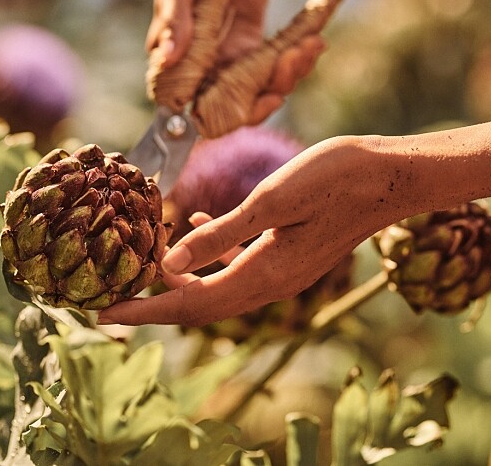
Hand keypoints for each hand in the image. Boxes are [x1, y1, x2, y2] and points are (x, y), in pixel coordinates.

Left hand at [99, 115, 490, 326]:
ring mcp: (287, 269)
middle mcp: (274, 280)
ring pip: (219, 287)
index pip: (192, 304)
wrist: (391, 176)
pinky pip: (239, 267)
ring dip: (180, 283)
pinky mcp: (294, 252)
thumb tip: (168, 266)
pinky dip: (209, 257)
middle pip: (202, 306)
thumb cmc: (336, 178)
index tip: (98, 314)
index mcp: (265, 272)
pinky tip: (195, 224)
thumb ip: (220, 233)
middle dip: (154, 304)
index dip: (145, 311)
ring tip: (141, 266)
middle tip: (107, 297)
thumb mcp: (273, 199)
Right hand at [147, 0, 325, 123]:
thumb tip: (165, 57)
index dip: (230, 116)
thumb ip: (174, 18)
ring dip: (292, 73)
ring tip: (313, 43)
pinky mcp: (256, 53)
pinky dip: (299, 59)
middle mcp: (201, 71)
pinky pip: (277, 69)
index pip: (194, 109)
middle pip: (237, 107)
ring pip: (262, 90)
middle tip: (294, 60)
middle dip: (271, 94)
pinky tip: (314, 40)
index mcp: (173, 62)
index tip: (266, 100)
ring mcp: (230, 64)